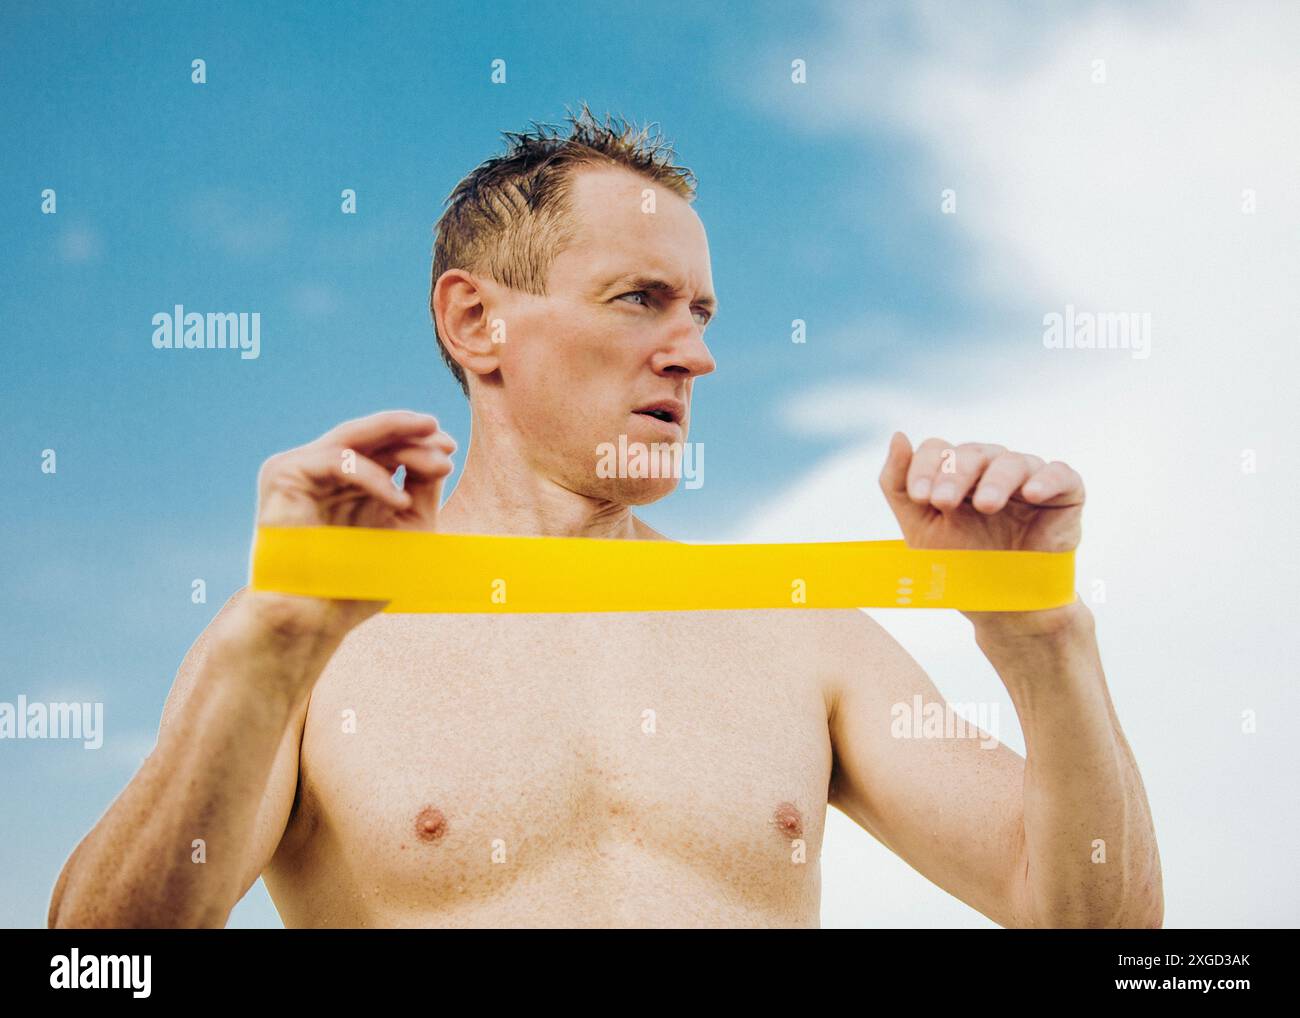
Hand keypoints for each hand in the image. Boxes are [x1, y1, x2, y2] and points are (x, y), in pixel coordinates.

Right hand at [250, 410, 456, 636]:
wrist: (316, 618)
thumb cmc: (359, 582)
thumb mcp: (407, 528)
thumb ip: (421, 490)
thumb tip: (440, 453)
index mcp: (348, 482)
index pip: (384, 447)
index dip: (417, 442)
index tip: (451, 448)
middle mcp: (324, 472)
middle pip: (369, 436)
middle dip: (409, 430)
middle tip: (442, 435)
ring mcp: (301, 469)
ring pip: (353, 438)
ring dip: (398, 442)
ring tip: (436, 456)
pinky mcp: (284, 475)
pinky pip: (335, 460)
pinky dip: (372, 476)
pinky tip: (400, 500)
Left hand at [879, 432, 1085, 631]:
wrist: (1002, 605)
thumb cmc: (960, 564)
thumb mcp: (919, 527)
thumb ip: (899, 484)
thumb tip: (898, 436)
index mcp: (956, 473)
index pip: (938, 450)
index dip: (924, 468)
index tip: (919, 498)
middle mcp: (991, 469)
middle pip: (972, 452)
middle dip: (954, 475)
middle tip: (943, 503)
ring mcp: (1029, 478)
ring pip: (1012, 462)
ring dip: (995, 480)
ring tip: (986, 506)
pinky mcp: (1064, 494)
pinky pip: (1060, 474)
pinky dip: (1046, 479)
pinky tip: (1032, 494)